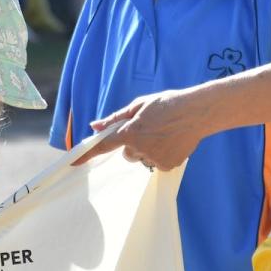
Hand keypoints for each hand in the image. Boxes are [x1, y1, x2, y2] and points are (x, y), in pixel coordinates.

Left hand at [73, 89, 207, 169]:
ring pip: (142, 158)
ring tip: (164, 133)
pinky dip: (162, 155)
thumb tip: (94, 126)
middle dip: (134, 143)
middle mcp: (140, 148)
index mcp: (130, 131)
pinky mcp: (167, 166)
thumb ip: (115, 119)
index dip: (86, 154)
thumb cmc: (167, 103)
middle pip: (127, 153)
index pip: (103, 145)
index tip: (72, 162)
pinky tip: (172, 142)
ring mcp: (154, 159)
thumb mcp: (139, 105)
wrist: (197, 111)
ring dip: (148, 149)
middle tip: (150, 129)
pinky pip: (157, 164)